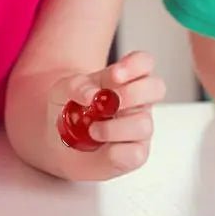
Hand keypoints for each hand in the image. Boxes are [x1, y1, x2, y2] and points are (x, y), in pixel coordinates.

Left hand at [49, 51, 165, 179]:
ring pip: (143, 124)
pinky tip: (102, 148)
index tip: (114, 75)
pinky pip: (135, 153)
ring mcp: (140, 127)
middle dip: (131, 94)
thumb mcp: (61, 91)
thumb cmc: (68, 110)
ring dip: (113, 128)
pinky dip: (115, 151)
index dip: (135, 65)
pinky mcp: (136, 153)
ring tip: (92, 130)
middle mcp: (138, 101)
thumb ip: (76, 86)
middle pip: (156, 88)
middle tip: (106, 104)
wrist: (59, 142)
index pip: (144, 62)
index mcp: (126, 79)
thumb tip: (91, 95)